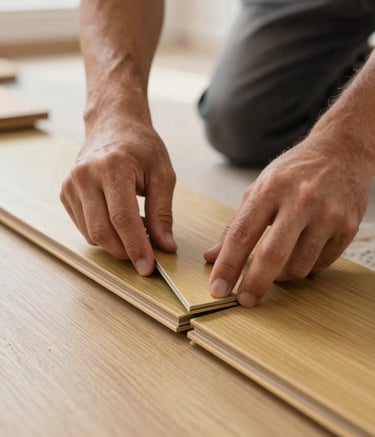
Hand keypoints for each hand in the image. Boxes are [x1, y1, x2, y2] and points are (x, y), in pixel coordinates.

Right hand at [60, 118, 176, 274]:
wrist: (113, 124)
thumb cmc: (141, 146)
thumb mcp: (162, 175)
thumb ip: (163, 212)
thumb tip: (165, 246)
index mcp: (112, 167)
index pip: (122, 218)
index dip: (136, 247)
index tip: (148, 267)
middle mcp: (85, 176)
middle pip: (102, 231)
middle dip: (125, 251)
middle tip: (146, 254)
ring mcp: (71, 185)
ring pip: (91, 234)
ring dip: (116, 243)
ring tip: (137, 228)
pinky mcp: (65, 193)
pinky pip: (84, 227)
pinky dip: (103, 234)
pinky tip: (119, 222)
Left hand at [205, 133, 371, 306]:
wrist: (341, 151)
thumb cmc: (294, 171)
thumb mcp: (259, 188)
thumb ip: (236, 224)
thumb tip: (213, 256)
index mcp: (270, 188)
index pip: (242, 234)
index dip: (227, 265)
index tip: (217, 288)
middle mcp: (300, 201)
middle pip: (272, 255)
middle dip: (254, 284)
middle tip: (245, 300)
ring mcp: (327, 214)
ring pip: (299, 266)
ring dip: (282, 276)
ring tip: (277, 265)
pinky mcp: (347, 227)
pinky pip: (320, 264)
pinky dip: (306, 266)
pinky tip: (301, 253)